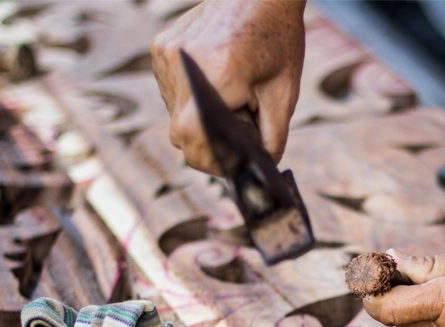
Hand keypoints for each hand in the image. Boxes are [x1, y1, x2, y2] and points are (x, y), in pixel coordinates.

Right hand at [151, 0, 305, 173]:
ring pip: (174, 115)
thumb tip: (262, 168)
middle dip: (207, 146)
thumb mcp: (283, 95)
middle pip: (180, 134)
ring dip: (198, 121)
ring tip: (229, 102)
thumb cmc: (277, 40)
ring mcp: (167, 55)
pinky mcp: (161, 48)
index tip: (229, 167)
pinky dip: (191, 99)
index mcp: (218, 75)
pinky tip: (215, 84)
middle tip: (234, 141)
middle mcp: (184, 64)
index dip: (209, 161)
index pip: (193, 138)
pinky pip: (170, 92)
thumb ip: (272, 138)